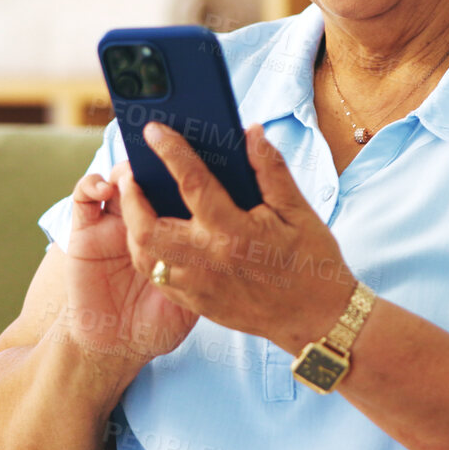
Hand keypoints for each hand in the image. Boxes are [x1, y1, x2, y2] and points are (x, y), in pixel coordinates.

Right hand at [59, 162, 198, 368]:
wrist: (115, 349)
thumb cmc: (158, 324)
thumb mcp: (196, 295)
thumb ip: (209, 262)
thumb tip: (236, 220)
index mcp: (172, 230)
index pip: (180, 188)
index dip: (189, 166)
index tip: (203, 143)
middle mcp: (143, 220)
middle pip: (151, 177)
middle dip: (158, 157)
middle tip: (169, 142)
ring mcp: (112, 223)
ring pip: (119, 179)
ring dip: (128, 167)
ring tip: (139, 168)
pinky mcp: (83, 232)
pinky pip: (84, 197)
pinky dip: (93, 184)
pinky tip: (106, 187)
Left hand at [116, 121, 355, 352]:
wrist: (318, 320)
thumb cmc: (312, 262)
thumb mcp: (298, 210)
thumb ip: (270, 169)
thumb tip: (251, 133)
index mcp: (235, 232)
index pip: (192, 183)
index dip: (170, 151)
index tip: (153, 130)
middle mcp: (209, 261)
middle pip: (146, 228)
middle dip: (130, 198)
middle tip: (130, 176)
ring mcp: (199, 287)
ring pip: (144, 257)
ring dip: (133, 228)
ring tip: (136, 205)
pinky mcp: (198, 305)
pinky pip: (158, 279)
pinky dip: (148, 255)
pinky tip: (155, 237)